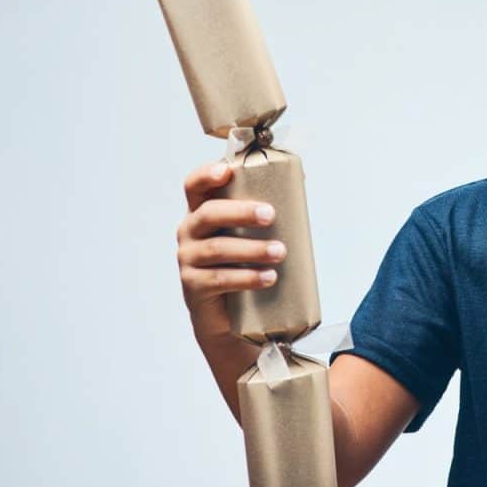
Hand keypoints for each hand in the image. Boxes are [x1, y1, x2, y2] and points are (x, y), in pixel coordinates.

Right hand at [175, 161, 285, 341]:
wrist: (227, 314)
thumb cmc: (243, 263)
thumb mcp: (249, 234)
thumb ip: (263, 211)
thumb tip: (299, 181)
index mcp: (201, 211)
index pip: (194, 186)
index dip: (206, 176)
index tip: (227, 172)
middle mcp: (189, 231)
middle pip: (209, 214)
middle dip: (241, 212)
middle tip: (271, 215)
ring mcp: (188, 259)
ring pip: (218, 248)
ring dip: (252, 249)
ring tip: (280, 252)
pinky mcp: (193, 286)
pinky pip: (220, 279)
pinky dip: (247, 277)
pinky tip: (269, 277)